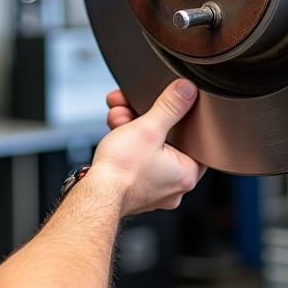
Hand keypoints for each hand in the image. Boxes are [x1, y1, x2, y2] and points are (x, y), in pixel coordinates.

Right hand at [91, 80, 205, 214]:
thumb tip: (187, 91)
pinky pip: (136, 159)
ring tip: (117, 117)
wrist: (92, 196)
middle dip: (146, 117)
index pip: (195, 139)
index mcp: (187, 174)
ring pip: (148, 147)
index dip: (181, 117)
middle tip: (132, 107)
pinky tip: (115, 131)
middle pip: (166, 139)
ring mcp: (153, 189)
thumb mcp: (149, 129)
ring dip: (131, 126)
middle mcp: (173, 185)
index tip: (171, 105)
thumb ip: (171, 106)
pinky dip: (125, 143)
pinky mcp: (135, 189)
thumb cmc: (120, 172)